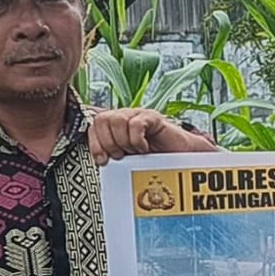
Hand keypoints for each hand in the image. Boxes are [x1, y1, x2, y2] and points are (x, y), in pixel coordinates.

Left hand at [89, 107, 216, 165]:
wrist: (181, 158)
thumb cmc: (155, 160)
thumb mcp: (127, 159)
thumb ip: (113, 155)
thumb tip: (99, 161)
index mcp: (115, 127)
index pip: (94, 125)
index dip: (95, 143)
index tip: (103, 160)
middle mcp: (124, 117)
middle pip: (102, 119)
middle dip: (109, 143)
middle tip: (122, 155)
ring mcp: (138, 114)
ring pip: (116, 120)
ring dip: (123, 141)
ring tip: (135, 152)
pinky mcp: (152, 117)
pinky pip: (136, 124)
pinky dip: (137, 140)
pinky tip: (144, 148)